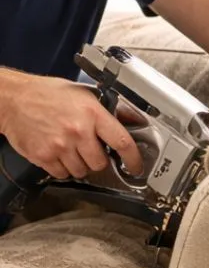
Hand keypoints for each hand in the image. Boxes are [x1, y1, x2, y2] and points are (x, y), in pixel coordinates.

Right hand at [0, 72, 143, 179]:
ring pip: (81, 171)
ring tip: (72, 149)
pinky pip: (62, 174)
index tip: (137, 167)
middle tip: (91, 150)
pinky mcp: (43, 156)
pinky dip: (63, 169)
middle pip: (101, 163)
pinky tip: (59, 154)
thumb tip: (131, 120)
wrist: (13, 98)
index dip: (133, 159)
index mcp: (92, 114)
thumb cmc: (47, 94)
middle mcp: (78, 132)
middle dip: (99, 160)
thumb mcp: (84, 94)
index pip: (122, 142)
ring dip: (80, 165)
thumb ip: (108, 110)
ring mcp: (60, 146)